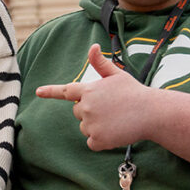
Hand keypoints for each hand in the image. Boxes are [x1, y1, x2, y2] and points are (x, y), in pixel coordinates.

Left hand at [36, 43, 152, 150]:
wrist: (151, 113)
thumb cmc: (135, 92)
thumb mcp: (117, 75)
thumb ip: (101, 64)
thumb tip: (93, 46)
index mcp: (88, 90)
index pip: (65, 91)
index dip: (50, 91)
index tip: (38, 92)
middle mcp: (85, 107)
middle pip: (78, 112)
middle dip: (91, 112)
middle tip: (111, 109)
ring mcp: (90, 124)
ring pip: (85, 128)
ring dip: (96, 127)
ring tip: (116, 120)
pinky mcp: (97, 139)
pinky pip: (92, 142)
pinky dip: (101, 141)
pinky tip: (115, 133)